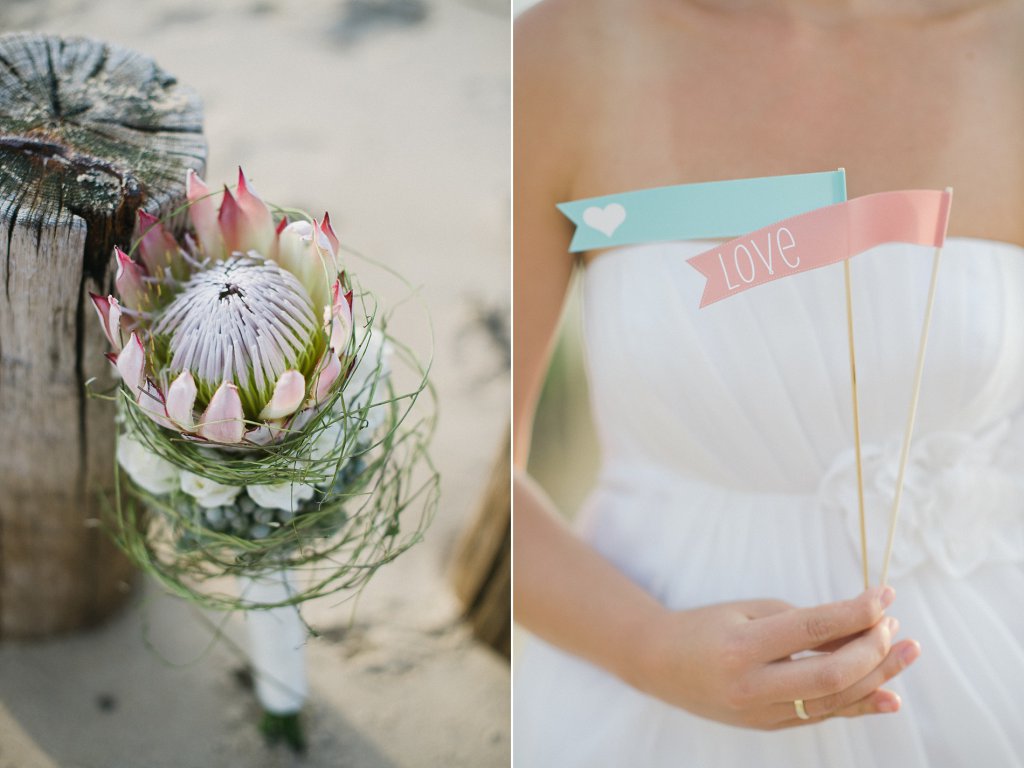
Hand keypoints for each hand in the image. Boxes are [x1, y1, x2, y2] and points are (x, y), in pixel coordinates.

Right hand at [632, 587, 920, 729]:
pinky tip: (891, 697)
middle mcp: (753, 687)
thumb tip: (858, 629)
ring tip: (907, 651)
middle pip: (832, 673)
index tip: (885, 595)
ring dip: (877, 675)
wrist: (659, 664)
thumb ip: (800, 622)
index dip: (856, 612)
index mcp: (742, 647)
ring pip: (834, 700)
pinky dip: (860, 706)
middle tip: (894, 624)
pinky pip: (823, 716)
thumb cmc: (704, 627)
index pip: (813, 629)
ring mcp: (762, 713)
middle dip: (873, 648)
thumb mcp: (748, 612)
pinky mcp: (769, 726)